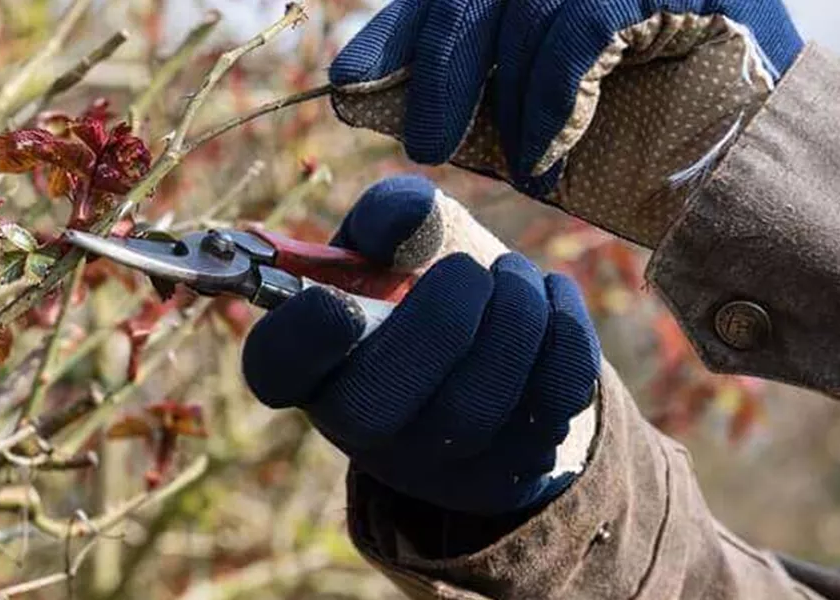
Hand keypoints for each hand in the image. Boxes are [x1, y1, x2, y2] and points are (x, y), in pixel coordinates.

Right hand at [241, 176, 600, 514]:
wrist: (493, 346)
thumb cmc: (423, 284)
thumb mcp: (396, 242)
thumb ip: (392, 215)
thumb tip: (403, 218)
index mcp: (309, 362)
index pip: (276, 369)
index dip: (300, 341)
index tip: (337, 302)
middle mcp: (358, 427)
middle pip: (375, 405)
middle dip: (438, 323)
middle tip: (470, 273)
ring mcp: (433, 462)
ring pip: (472, 407)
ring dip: (511, 319)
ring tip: (514, 276)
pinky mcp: (507, 471)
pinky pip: (545, 407)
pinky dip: (562, 335)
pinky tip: (549, 297)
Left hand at [328, 0, 801, 244]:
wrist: (776, 170)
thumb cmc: (661, 144)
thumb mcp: (546, 113)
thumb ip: (474, 92)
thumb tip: (363, 88)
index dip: (401, 30)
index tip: (349, 81)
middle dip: (437, 62)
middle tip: (419, 140)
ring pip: (524, 4)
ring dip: (509, 92)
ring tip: (523, 156)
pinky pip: (577, 23)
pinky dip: (553, 92)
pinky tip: (551, 146)